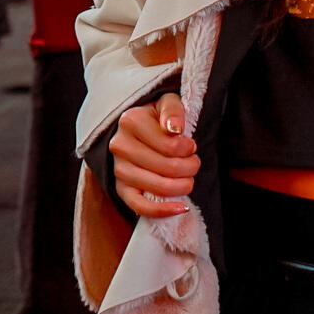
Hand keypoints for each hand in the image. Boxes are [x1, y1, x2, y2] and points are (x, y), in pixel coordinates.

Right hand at [109, 94, 198, 217]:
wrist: (135, 130)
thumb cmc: (156, 117)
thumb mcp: (167, 102)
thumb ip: (173, 110)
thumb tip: (175, 130)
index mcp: (130, 121)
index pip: (170, 146)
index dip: (188, 149)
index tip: (190, 145)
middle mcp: (120, 146)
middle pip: (167, 167)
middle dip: (190, 167)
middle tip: (194, 162)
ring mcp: (118, 169)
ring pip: (157, 187)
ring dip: (182, 186)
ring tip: (189, 178)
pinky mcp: (120, 188)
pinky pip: (139, 206)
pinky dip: (162, 211)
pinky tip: (181, 208)